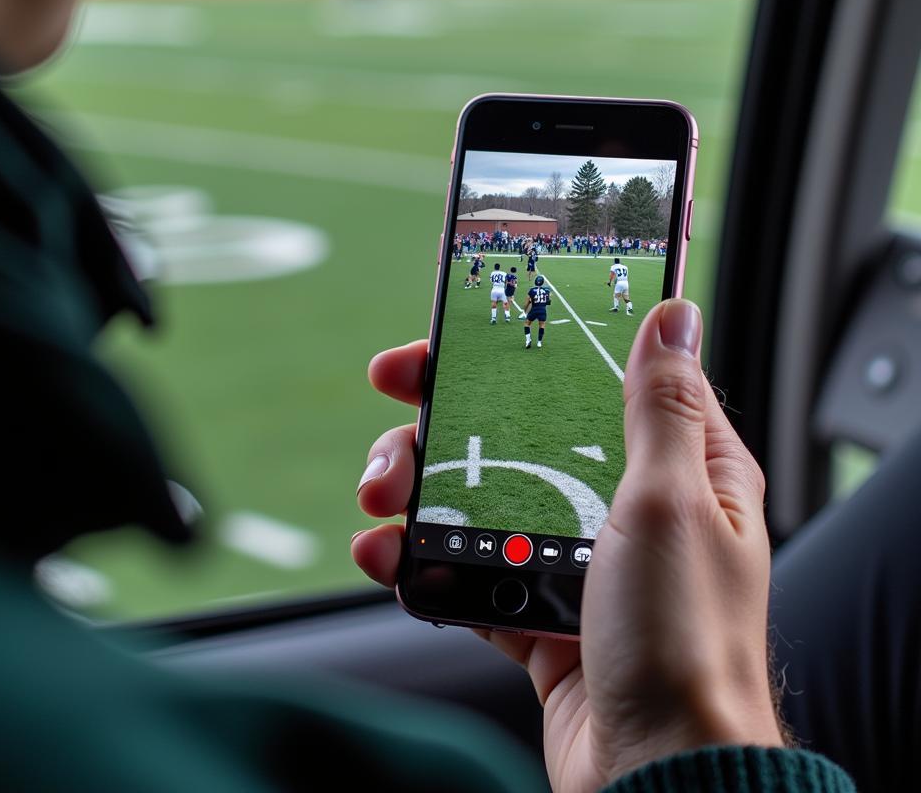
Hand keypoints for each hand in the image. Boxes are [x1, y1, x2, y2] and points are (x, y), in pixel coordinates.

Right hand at [352, 301, 781, 792]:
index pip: (589, 374)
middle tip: (394, 402)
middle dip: (446, 416)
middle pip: (519, 430)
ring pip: (481, 496)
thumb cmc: (683, 639)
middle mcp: (623, 505)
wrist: (656, 777)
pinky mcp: (536, 612)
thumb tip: (674, 314)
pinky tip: (385, 554)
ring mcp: (574, 559)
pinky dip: (421, 560)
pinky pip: (467, 569)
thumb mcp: (668, 500)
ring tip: (377, 499)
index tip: (453, 337)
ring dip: (418, 489)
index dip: (520, 346)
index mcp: (673, 465)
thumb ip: (659, 405)